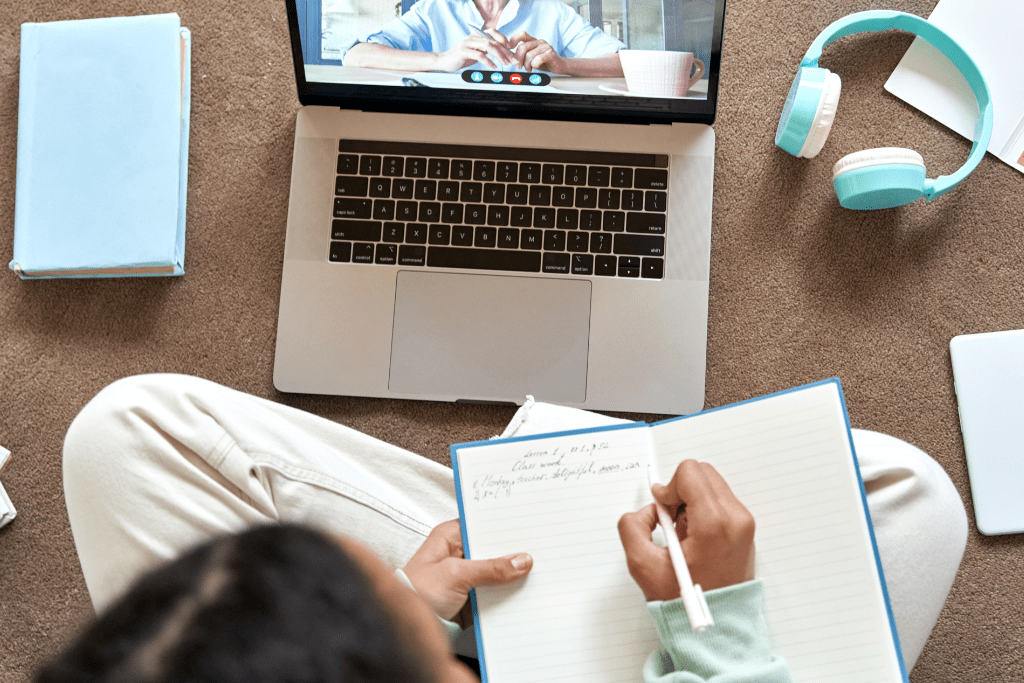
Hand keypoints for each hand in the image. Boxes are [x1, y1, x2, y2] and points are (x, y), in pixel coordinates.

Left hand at [403, 520, 532, 626]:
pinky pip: (496, 592)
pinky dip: (508, 595)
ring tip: (540, 574)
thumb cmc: (416, 594)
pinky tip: (525, 595)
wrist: (404, 628)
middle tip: (540, 553)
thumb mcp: (455, 575)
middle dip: (514, 553)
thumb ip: (489, 568)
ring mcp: (468, 575)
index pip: (484, 524)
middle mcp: (460, 553)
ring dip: (513, 576)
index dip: (506, 525)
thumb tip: (521, 560)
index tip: (530, 526)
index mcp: (451, 536)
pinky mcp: (473, 596)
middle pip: (494, 549)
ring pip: (498, 572)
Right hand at [433, 29, 515, 71]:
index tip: (512, 51)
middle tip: (513, 61)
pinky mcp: (464, 51)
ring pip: (488, 46)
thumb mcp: (475, 52)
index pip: (494, 34)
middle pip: (494, 41)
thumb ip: (486, 50)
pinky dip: (488, 61)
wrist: (444, 61)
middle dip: (506, 51)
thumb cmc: (460, 58)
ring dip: (499, 55)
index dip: (504, 41)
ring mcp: (468, 43)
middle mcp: (473, 37)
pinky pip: (480, 55)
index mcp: (477, 36)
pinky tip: (494, 67)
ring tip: (505, 63)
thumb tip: (500, 53)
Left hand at [506, 31, 566, 73]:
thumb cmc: (544, 62)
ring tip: (529, 69)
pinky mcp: (550, 54)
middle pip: (523, 47)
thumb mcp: (531, 58)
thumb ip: (522, 55)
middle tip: (518, 66)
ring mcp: (545, 46)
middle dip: (518, 59)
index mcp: (533, 40)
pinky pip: (537, 60)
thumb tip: (509, 57)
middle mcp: (539, 41)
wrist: (560, 66)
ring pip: (529, 55)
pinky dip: (534, 66)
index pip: (522, 34)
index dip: (513, 39)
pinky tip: (536, 67)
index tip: (508, 48)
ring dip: (527, 65)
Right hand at [617, 460, 754, 601]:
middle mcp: (736, 518)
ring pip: (711, 485)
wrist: (717, 625)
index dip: (668, 488)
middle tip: (671, 522)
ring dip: (690, 501)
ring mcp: (744, 523)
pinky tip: (694, 538)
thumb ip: (632, 526)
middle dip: (680, 492)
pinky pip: (720, 500)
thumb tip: (649, 510)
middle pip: (702, 473)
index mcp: (715, 524)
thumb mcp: (643, 565)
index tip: (662, 511)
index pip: (690, 473)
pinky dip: (702, 510)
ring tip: (683, 534)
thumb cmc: (685, 602)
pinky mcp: (745, 529)